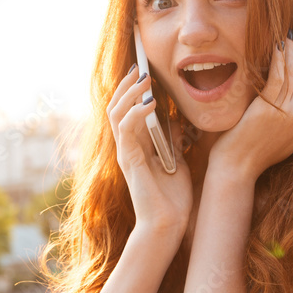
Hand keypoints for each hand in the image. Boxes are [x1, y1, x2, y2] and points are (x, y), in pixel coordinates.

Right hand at [107, 66, 192, 240]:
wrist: (169, 224)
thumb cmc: (173, 197)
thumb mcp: (176, 160)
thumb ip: (172, 141)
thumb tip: (177, 120)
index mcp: (136, 145)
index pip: (126, 110)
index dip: (131, 89)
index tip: (143, 71)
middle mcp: (127, 146)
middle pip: (116, 107)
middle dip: (127, 85)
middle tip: (140, 67)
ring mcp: (125, 152)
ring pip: (116, 113)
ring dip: (129, 93)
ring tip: (145, 79)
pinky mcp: (129, 160)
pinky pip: (126, 129)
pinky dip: (137, 112)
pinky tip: (151, 102)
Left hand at [209, 36, 292, 180]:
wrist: (237, 168)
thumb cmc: (249, 153)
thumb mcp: (279, 138)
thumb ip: (288, 121)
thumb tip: (288, 104)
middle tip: (292, 36)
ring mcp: (290, 113)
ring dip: (290, 52)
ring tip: (284, 36)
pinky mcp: (272, 108)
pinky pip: (280, 76)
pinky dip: (278, 58)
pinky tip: (275, 45)